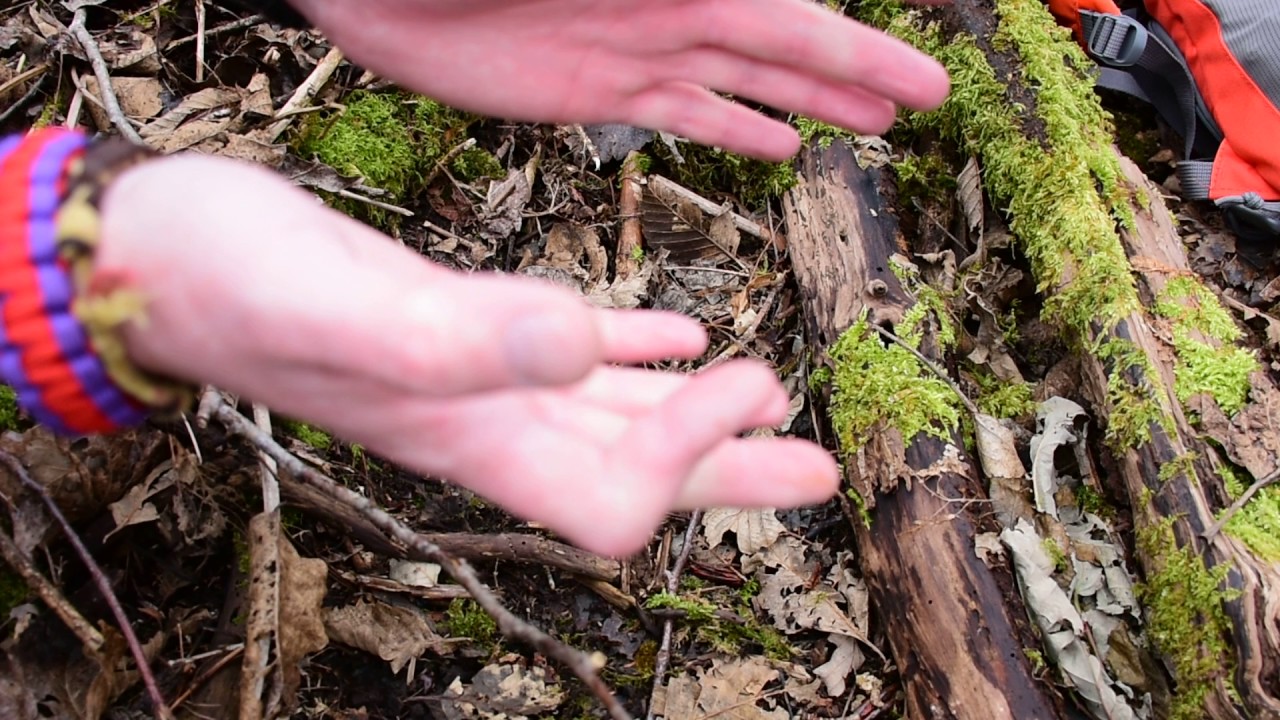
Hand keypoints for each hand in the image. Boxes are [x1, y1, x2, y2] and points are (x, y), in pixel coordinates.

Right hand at [97, 154, 838, 555]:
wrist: (164, 259)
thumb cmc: (230, 286)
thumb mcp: (347, 307)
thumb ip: (460, 339)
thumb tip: (585, 348)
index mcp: (470, 438)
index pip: (613, 499)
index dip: (693, 459)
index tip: (748, 385)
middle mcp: (485, 422)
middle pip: (633, 474)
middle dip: (731, 471)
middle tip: (823, 469)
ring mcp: (476, 377)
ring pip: (611, 413)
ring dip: (698, 412)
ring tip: (773, 397)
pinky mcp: (465, 323)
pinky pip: (568, 349)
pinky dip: (629, 347)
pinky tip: (670, 335)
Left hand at [286, 0, 950, 160]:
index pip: (795, 16)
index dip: (866, 52)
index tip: (929, 80)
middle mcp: (672, 8)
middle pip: (787, 48)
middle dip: (857, 77)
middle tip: (921, 106)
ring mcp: (635, 48)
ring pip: (745, 84)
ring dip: (809, 106)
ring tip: (867, 131)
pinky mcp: (592, 89)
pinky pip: (682, 113)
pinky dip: (733, 130)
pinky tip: (772, 146)